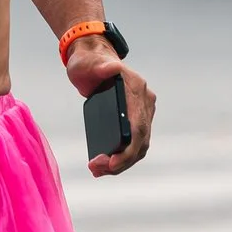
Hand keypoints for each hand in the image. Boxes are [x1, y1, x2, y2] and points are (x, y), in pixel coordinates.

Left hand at [64, 37, 153, 177]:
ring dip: (122, 163)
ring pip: (140, 146)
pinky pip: (135, 143)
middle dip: (121, 162)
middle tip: (96, 170)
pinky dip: (123, 157)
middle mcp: (144, 100)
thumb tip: (112, 67)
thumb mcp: (87, 65)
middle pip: (140, 141)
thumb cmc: (88, 63)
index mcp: (136, 88)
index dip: (128, 150)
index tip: (110, 163)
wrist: (92, 62)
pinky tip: (105, 165)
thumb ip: (99, 67)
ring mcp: (143, 110)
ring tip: (97, 170)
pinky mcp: (137, 118)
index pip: (139, 127)